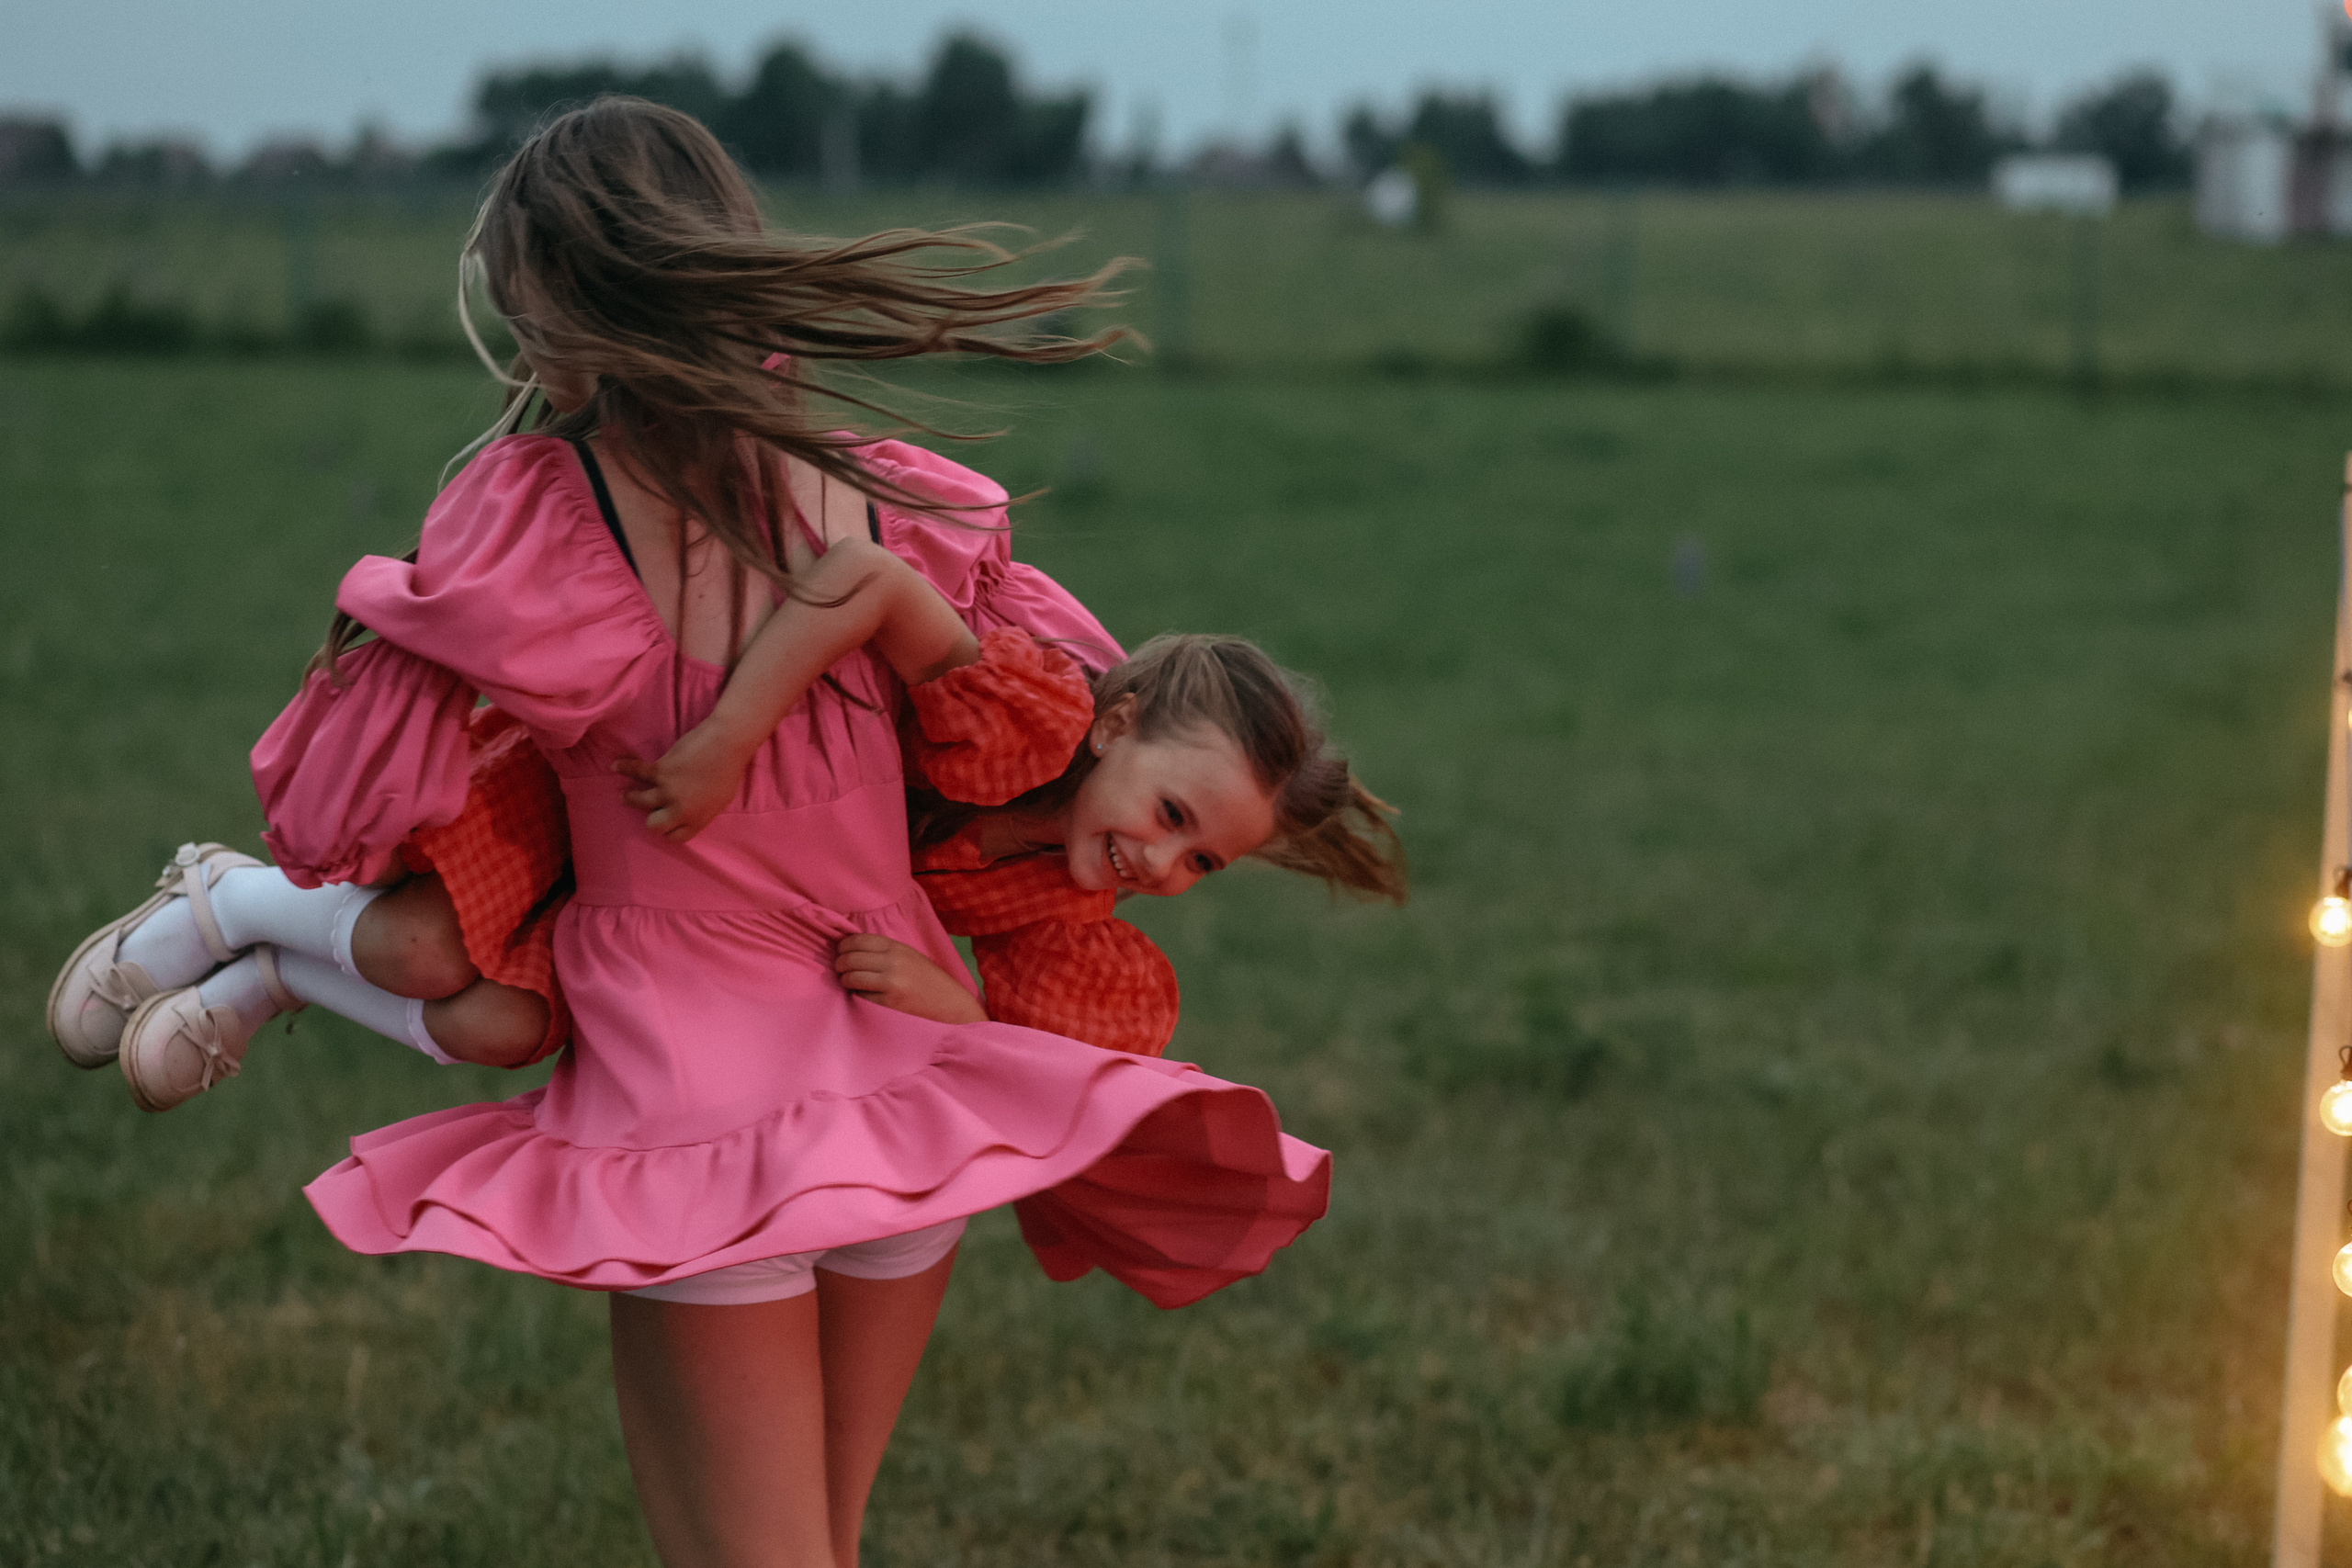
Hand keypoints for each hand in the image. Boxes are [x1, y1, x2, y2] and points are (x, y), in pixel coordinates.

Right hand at [614, 722, 749, 843]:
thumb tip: (690, 814)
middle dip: (650, 820)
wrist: (728, 742)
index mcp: (698, 820)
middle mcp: (681, 810)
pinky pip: (636, 772)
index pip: (675, 837)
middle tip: (647, 812)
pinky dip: (624, 768)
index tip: (664, 823)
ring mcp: (669, 791)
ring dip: (630, 797)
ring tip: (625, 794)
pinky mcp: (661, 771)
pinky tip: (615, 767)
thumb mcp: (721, 801)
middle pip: (654, 826)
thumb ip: (702, 811)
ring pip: (640, 802)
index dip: (668, 831)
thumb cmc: (729, 769)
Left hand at [833, 934, 987, 1024]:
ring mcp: (890, 983)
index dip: (843, 946)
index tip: (840, 952)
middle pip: (850, 958)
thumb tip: (851, 949)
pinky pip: (861, 996)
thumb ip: (884, 951)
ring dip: (845, 980)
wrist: (950, 1005)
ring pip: (851, 977)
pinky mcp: (888, 1003)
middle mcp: (892, 962)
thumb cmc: (929, 980)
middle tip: (840, 969)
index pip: (857, 940)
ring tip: (848, 982)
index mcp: (897, 947)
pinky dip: (857, 994)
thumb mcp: (909, 956)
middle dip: (840, 964)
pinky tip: (862, 994)